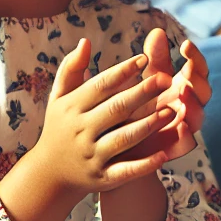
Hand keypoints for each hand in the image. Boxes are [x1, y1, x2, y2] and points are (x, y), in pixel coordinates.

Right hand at [0, 38, 173, 220]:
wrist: (49, 174)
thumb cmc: (60, 127)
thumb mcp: (59, 98)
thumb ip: (71, 69)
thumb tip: (86, 41)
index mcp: (72, 108)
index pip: (101, 86)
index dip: (123, 71)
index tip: (144, 58)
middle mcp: (81, 131)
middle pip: (116, 109)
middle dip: (142, 93)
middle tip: (166, 78)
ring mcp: (92, 156)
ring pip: (124, 139)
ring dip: (148, 126)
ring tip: (171, 111)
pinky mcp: (102, 178)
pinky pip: (125, 171)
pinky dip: (144, 165)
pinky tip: (164, 155)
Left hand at [122, 29, 210, 161]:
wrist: (122, 145)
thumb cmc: (135, 107)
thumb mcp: (145, 80)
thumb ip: (154, 59)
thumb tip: (157, 31)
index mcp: (184, 86)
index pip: (198, 69)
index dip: (195, 57)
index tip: (185, 44)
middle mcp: (188, 105)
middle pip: (203, 91)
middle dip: (198, 80)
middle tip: (187, 71)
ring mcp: (184, 126)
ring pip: (198, 116)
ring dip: (194, 105)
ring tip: (183, 93)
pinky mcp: (175, 147)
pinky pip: (187, 143)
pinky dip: (186, 136)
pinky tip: (180, 127)